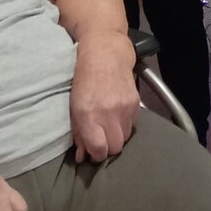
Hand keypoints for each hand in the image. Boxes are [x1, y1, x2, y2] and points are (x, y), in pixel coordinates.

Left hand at [69, 32, 139, 162]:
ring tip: (109, 125)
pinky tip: (117, 114)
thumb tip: (83, 156)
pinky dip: (124, 124)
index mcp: (89, 115)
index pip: (100, 150)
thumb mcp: (74, 107)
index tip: (92, 151)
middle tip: (101, 139)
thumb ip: (79, 133)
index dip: (96, 155)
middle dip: (107, 148)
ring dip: (117, 136)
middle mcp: (109, 114)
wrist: (106, 54)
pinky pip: (132, 124)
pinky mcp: (136, 103)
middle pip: (115, 148)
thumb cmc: (84, 80)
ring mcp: (125, 108)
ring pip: (125, 138)